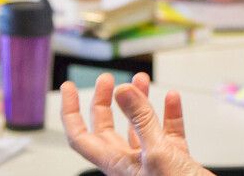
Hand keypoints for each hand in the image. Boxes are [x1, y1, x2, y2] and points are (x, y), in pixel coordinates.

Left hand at [61, 72, 210, 175]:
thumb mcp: (157, 152)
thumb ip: (141, 120)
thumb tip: (122, 91)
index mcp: (116, 164)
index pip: (81, 136)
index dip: (71, 112)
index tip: (69, 88)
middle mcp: (130, 162)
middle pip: (107, 129)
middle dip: (105, 101)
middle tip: (108, 80)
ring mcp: (152, 160)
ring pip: (139, 126)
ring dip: (139, 102)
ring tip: (141, 80)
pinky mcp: (174, 160)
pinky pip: (168, 132)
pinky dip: (169, 113)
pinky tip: (171, 99)